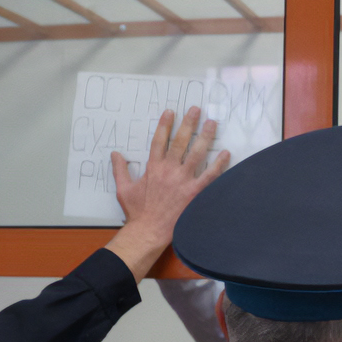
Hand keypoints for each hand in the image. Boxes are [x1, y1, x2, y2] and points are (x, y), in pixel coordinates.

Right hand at [105, 107, 230, 280]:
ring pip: (197, 154)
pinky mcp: (195, 192)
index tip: (170, 112)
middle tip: (196, 109)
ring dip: (205, 137)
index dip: (165, 125)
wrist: (148, 232)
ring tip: (212, 123)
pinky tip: (226, 153)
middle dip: (188, 124)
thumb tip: (116, 154)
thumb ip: (120, 169)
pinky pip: (210, 175)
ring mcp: (183, 180)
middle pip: (180, 141)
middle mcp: (169, 170)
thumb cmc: (137, 212)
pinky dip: (219, 164)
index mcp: (153, 167)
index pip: (159, 140)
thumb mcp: (123, 189)